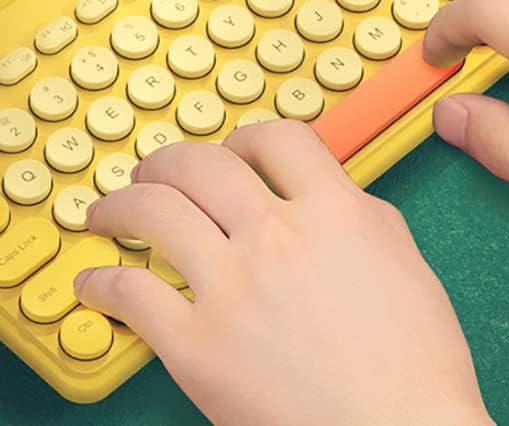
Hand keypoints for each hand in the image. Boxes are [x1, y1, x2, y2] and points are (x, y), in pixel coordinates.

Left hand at [75, 121, 489, 425]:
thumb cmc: (416, 369)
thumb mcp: (405, 263)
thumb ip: (358, 214)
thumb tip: (324, 193)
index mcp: (332, 212)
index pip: (276, 140)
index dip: (246, 139)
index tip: (231, 151)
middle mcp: (276, 237)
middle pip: (201, 165)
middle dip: (168, 161)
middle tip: (154, 170)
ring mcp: (231, 289)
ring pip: (155, 212)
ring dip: (121, 204)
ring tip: (108, 210)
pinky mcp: (198, 348)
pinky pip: (133, 297)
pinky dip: (102, 285)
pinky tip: (92, 283)